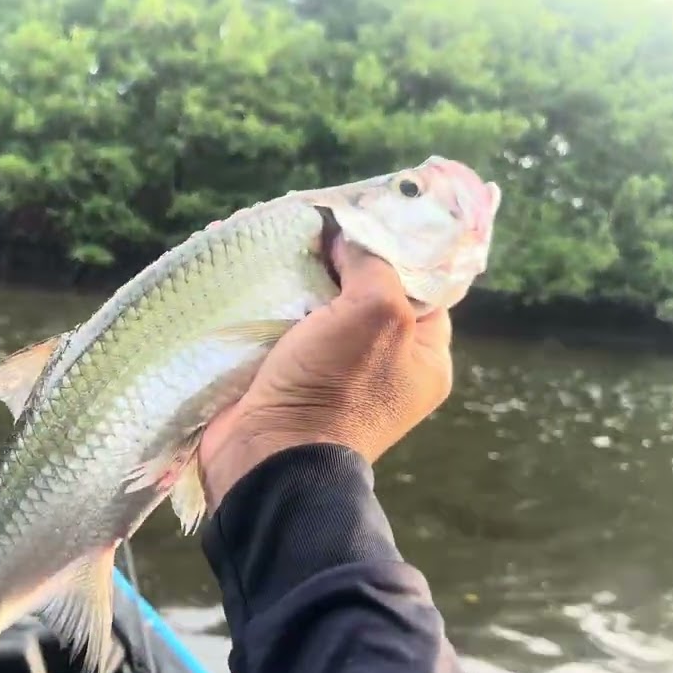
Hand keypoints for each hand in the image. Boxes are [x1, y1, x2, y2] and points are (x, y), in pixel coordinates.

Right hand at [198, 241, 454, 509]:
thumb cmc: (338, 387)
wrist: (270, 456)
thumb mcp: (377, 312)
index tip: (362, 215)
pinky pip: (282, 323)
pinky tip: (249, 262)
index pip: (422, 285)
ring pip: (318, 304)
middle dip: (337, 256)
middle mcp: (383, 364)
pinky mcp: (286, 375)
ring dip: (296, 272)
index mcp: (424, 356)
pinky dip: (267, 295)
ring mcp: (332, 371)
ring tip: (275, 235)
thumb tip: (348, 235)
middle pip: (365, 290)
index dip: (394, 246)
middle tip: (312, 222)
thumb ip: (374, 263)